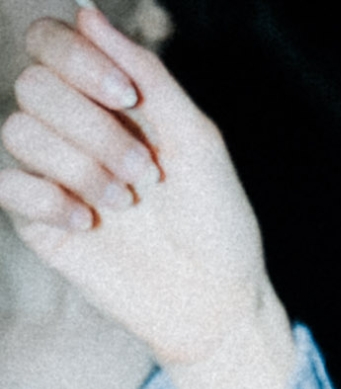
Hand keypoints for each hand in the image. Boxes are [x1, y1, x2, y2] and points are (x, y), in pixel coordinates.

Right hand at [0, 8, 293, 388]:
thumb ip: (147, 75)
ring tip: (125, 203)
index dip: (77, 58)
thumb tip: (84, 9)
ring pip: (16, 131)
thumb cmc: (215, 221)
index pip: (49, 41)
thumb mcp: (197, 140)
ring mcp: (51, 173)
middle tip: (144, 175)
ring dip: (79, 166)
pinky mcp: (38, 221)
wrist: (214, 303)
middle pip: (34, 85)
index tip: (128, 99)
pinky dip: (51, 200)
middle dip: (92, 129)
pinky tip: (91, 226)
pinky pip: (7, 186)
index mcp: (107, 98)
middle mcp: (71, 128)